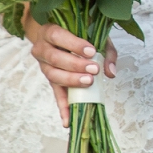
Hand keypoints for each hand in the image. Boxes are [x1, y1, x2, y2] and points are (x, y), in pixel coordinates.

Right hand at [23, 4, 115, 128]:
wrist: (55, 38)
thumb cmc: (77, 34)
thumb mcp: (94, 36)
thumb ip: (105, 50)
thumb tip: (110, 72)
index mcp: (50, 32)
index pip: (58, 36)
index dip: (73, 44)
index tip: (90, 51)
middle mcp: (42, 49)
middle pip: (55, 58)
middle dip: (75, 65)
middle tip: (94, 69)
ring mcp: (44, 67)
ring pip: (53, 75)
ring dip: (71, 81)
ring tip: (88, 82)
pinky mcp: (50, 82)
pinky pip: (56, 95)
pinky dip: (63, 108)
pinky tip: (68, 121)